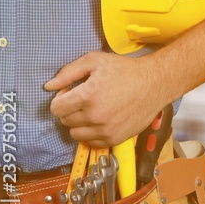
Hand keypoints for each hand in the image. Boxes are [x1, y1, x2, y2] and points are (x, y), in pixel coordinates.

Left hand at [43, 51, 169, 146]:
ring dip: (79, 123)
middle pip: (65, 121)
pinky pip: (92, 142)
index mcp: (87, 96)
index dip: (60, 99)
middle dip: (70, 110)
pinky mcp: (116, 138)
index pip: (56, 108)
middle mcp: (95, 116)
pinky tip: (101, 121)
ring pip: (76, 134)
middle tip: (84, 100)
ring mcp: (106, 130)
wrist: (156, 83)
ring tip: (92, 111)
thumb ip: (68, 72)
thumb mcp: (95, 61)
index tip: (71, 92)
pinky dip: (92, 133)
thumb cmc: (125, 70)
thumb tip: (48, 87)